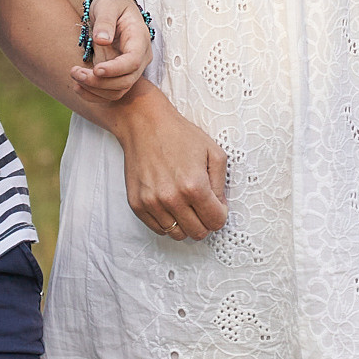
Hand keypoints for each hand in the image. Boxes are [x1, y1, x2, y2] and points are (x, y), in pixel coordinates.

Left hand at [71, 0, 151, 104]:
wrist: (111, 10)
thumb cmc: (110, 4)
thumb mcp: (107, 5)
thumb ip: (105, 21)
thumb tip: (102, 40)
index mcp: (140, 38)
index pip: (134, 61)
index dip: (116, 69)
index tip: (96, 69)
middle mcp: (140, 57)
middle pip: (126, 80)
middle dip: (100, 82)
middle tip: (76, 73)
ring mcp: (131, 69)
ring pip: (118, 90)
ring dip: (95, 90)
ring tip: (75, 76)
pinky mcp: (120, 76)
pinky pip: (110, 93)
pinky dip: (94, 94)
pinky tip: (78, 87)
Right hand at [113, 88, 226, 240]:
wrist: (145, 124)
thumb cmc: (179, 135)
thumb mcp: (213, 152)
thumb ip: (221, 183)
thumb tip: (219, 206)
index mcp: (194, 186)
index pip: (215, 221)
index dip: (220, 214)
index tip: (217, 205)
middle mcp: (172, 198)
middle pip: (197, 232)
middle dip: (205, 222)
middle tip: (203, 207)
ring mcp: (152, 203)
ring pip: (177, 234)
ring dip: (185, 223)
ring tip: (185, 204)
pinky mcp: (137, 204)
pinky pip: (158, 228)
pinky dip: (168, 221)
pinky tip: (171, 204)